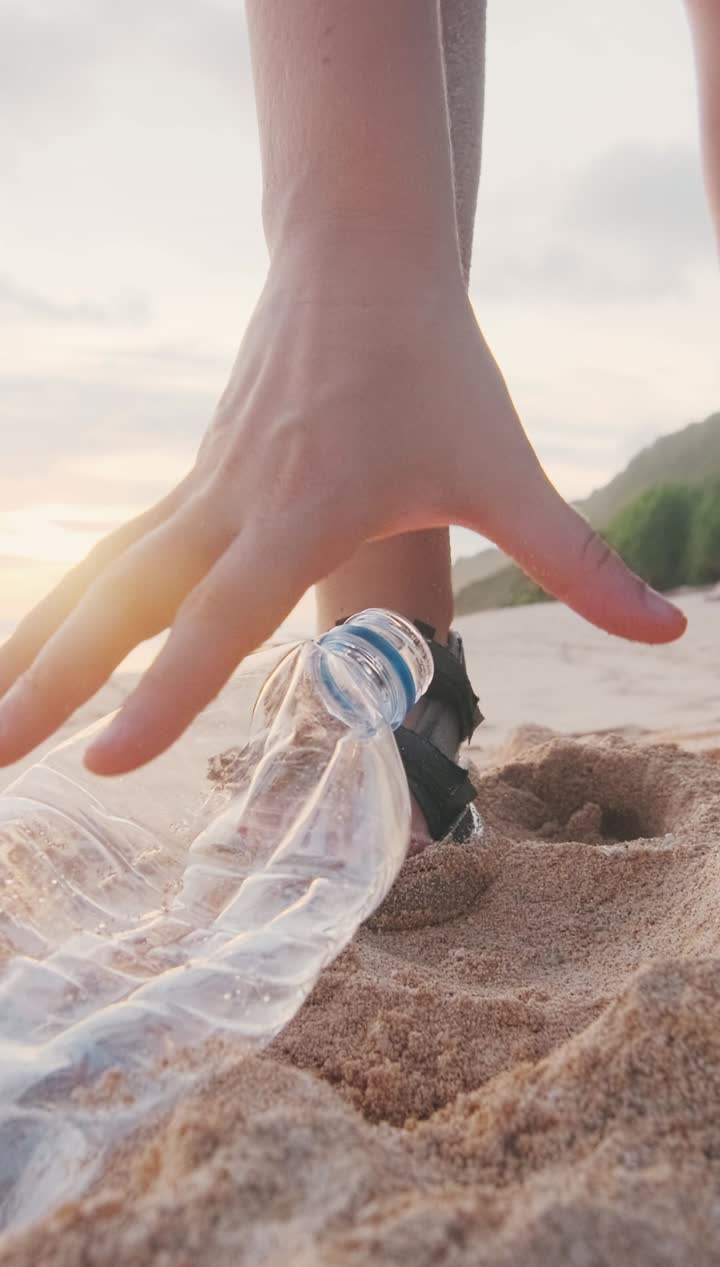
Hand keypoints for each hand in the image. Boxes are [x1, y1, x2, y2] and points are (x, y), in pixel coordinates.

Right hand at [0, 238, 684, 773]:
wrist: (361, 256)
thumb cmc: (435, 364)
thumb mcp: (507, 468)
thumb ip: (576, 561)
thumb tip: (669, 630)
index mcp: (302, 510)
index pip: (219, 617)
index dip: (165, 692)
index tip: (106, 760)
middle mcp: (231, 504)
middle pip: (120, 604)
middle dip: (48, 685)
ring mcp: (200, 487)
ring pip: (99, 577)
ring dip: (34, 649)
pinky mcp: (193, 476)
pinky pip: (114, 552)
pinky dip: (65, 605)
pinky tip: (37, 645)